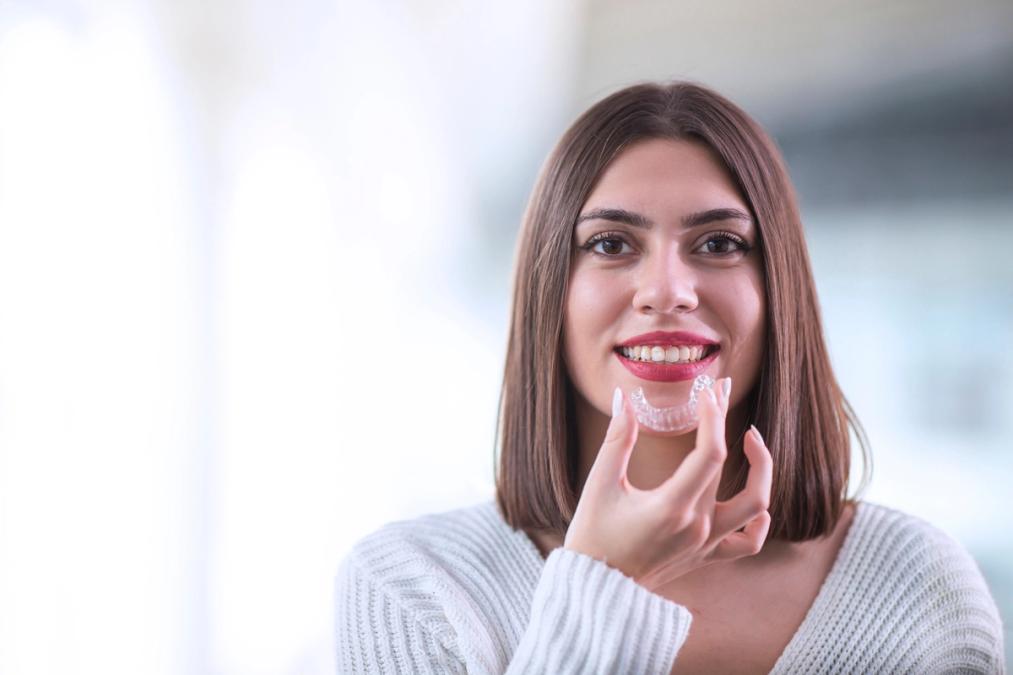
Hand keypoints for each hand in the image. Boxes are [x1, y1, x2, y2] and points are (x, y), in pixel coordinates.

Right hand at [562, 377, 772, 592]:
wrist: (596, 589)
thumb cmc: (593, 537)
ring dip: (761, 469)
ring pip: (756, 505)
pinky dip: (759, 519)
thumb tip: (623, 398)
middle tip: (720, 391)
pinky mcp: (706, 555)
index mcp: (671, 507)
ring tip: (751, 438)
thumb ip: (617, 438)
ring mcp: (706, 543)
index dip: (713, 417)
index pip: (710, 454)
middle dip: (723, 421)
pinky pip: (748, 542)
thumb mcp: (599, 483)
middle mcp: (697, 526)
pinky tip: (755, 499)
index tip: (707, 392)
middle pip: (728, 466)